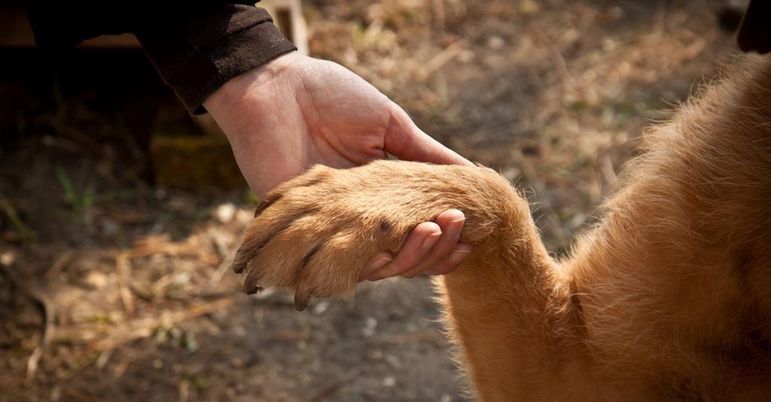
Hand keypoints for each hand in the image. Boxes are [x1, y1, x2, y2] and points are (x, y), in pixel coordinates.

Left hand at [204, 51, 473, 279]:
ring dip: (414, 255)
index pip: (415, 233)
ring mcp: (328, 229)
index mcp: (377, 199)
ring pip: (378, 266)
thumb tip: (472, 175)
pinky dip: (375, 260)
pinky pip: (340, 263)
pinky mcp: (298, 231)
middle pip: (403, 257)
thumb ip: (425, 154)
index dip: (444, 239)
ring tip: (436, 228)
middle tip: (458, 224)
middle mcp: (355, 221)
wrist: (278, 87)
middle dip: (437, 249)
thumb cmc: (333, 98)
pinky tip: (401, 240)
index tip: (472, 229)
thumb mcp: (390, 125)